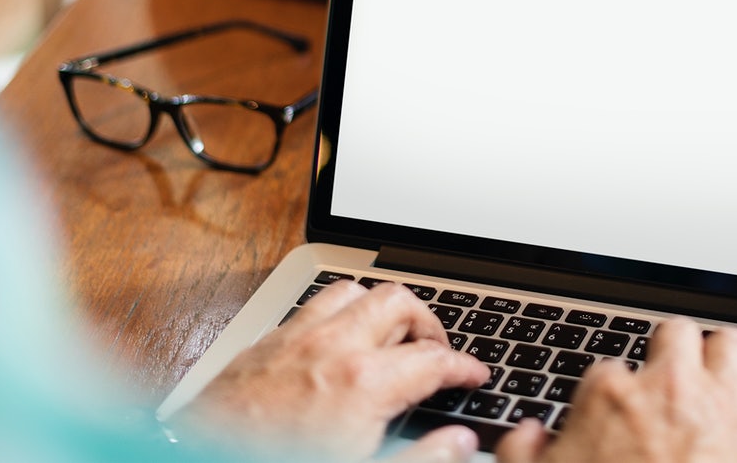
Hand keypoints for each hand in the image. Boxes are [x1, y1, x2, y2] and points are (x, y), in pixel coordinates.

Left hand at [176, 280, 489, 461]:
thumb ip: (421, 459)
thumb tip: (459, 444)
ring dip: (379, 308)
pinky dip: (338, 314)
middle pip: (399, 303)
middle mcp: (331, 347)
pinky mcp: (263, 344)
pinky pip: (311, 306)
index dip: (464, 367)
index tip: (474, 375)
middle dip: (428, 322)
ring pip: (354, 291)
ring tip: (390, 337)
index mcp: (364, 383)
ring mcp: (294, 339)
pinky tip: (337, 340)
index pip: (434, 359)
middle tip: (437, 351)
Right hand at [497, 320, 736, 462]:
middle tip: (669, 383)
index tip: (613, 420)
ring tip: (715, 386)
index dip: (610, 397)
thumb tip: (528, 436)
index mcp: (611, 396)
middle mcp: (669, 389)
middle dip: (672, 353)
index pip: (607, 370)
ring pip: (731, 346)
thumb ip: (523, 453)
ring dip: (723, 364)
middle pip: (676, 334)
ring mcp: (723, 407)